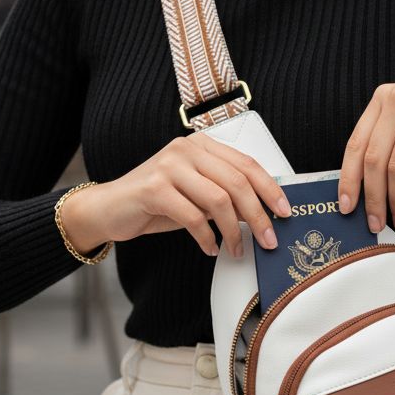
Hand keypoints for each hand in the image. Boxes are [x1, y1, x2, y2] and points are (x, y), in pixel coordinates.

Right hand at [60, 133, 292, 258]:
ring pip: (218, 200)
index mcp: (201, 145)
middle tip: (269, 239)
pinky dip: (207, 237)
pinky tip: (210, 248)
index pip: (246, 163)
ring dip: (235, 231)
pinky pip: (193, 217)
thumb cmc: (157, 203)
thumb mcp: (196, 193)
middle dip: (259, 215)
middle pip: (237, 182)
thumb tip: (263, 213)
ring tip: (238, 249)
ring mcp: (169, 166)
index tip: (285, 211)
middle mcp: (186, 149)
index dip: (270, 188)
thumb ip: (224, 195)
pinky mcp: (153, 189)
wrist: (109, 208)